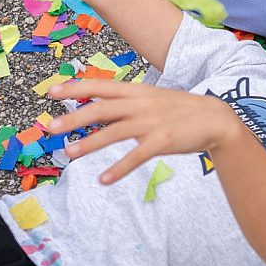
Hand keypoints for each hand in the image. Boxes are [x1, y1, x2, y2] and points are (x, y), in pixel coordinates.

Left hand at [47, 80, 246, 184]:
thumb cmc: (180, 110)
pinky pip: (136, 156)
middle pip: (102, 109)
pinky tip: (104, 179)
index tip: (51, 92)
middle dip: (74, 118)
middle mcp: (142, 104)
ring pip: (115, 132)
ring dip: (90, 143)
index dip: (75, 88)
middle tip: (50, 128)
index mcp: (138, 91)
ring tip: (70, 153)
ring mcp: (152, 122)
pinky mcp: (163, 141)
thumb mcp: (153, 99)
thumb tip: (97, 109)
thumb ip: (127, 103)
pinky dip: (119, 168)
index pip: (101, 87)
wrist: (216, 118)